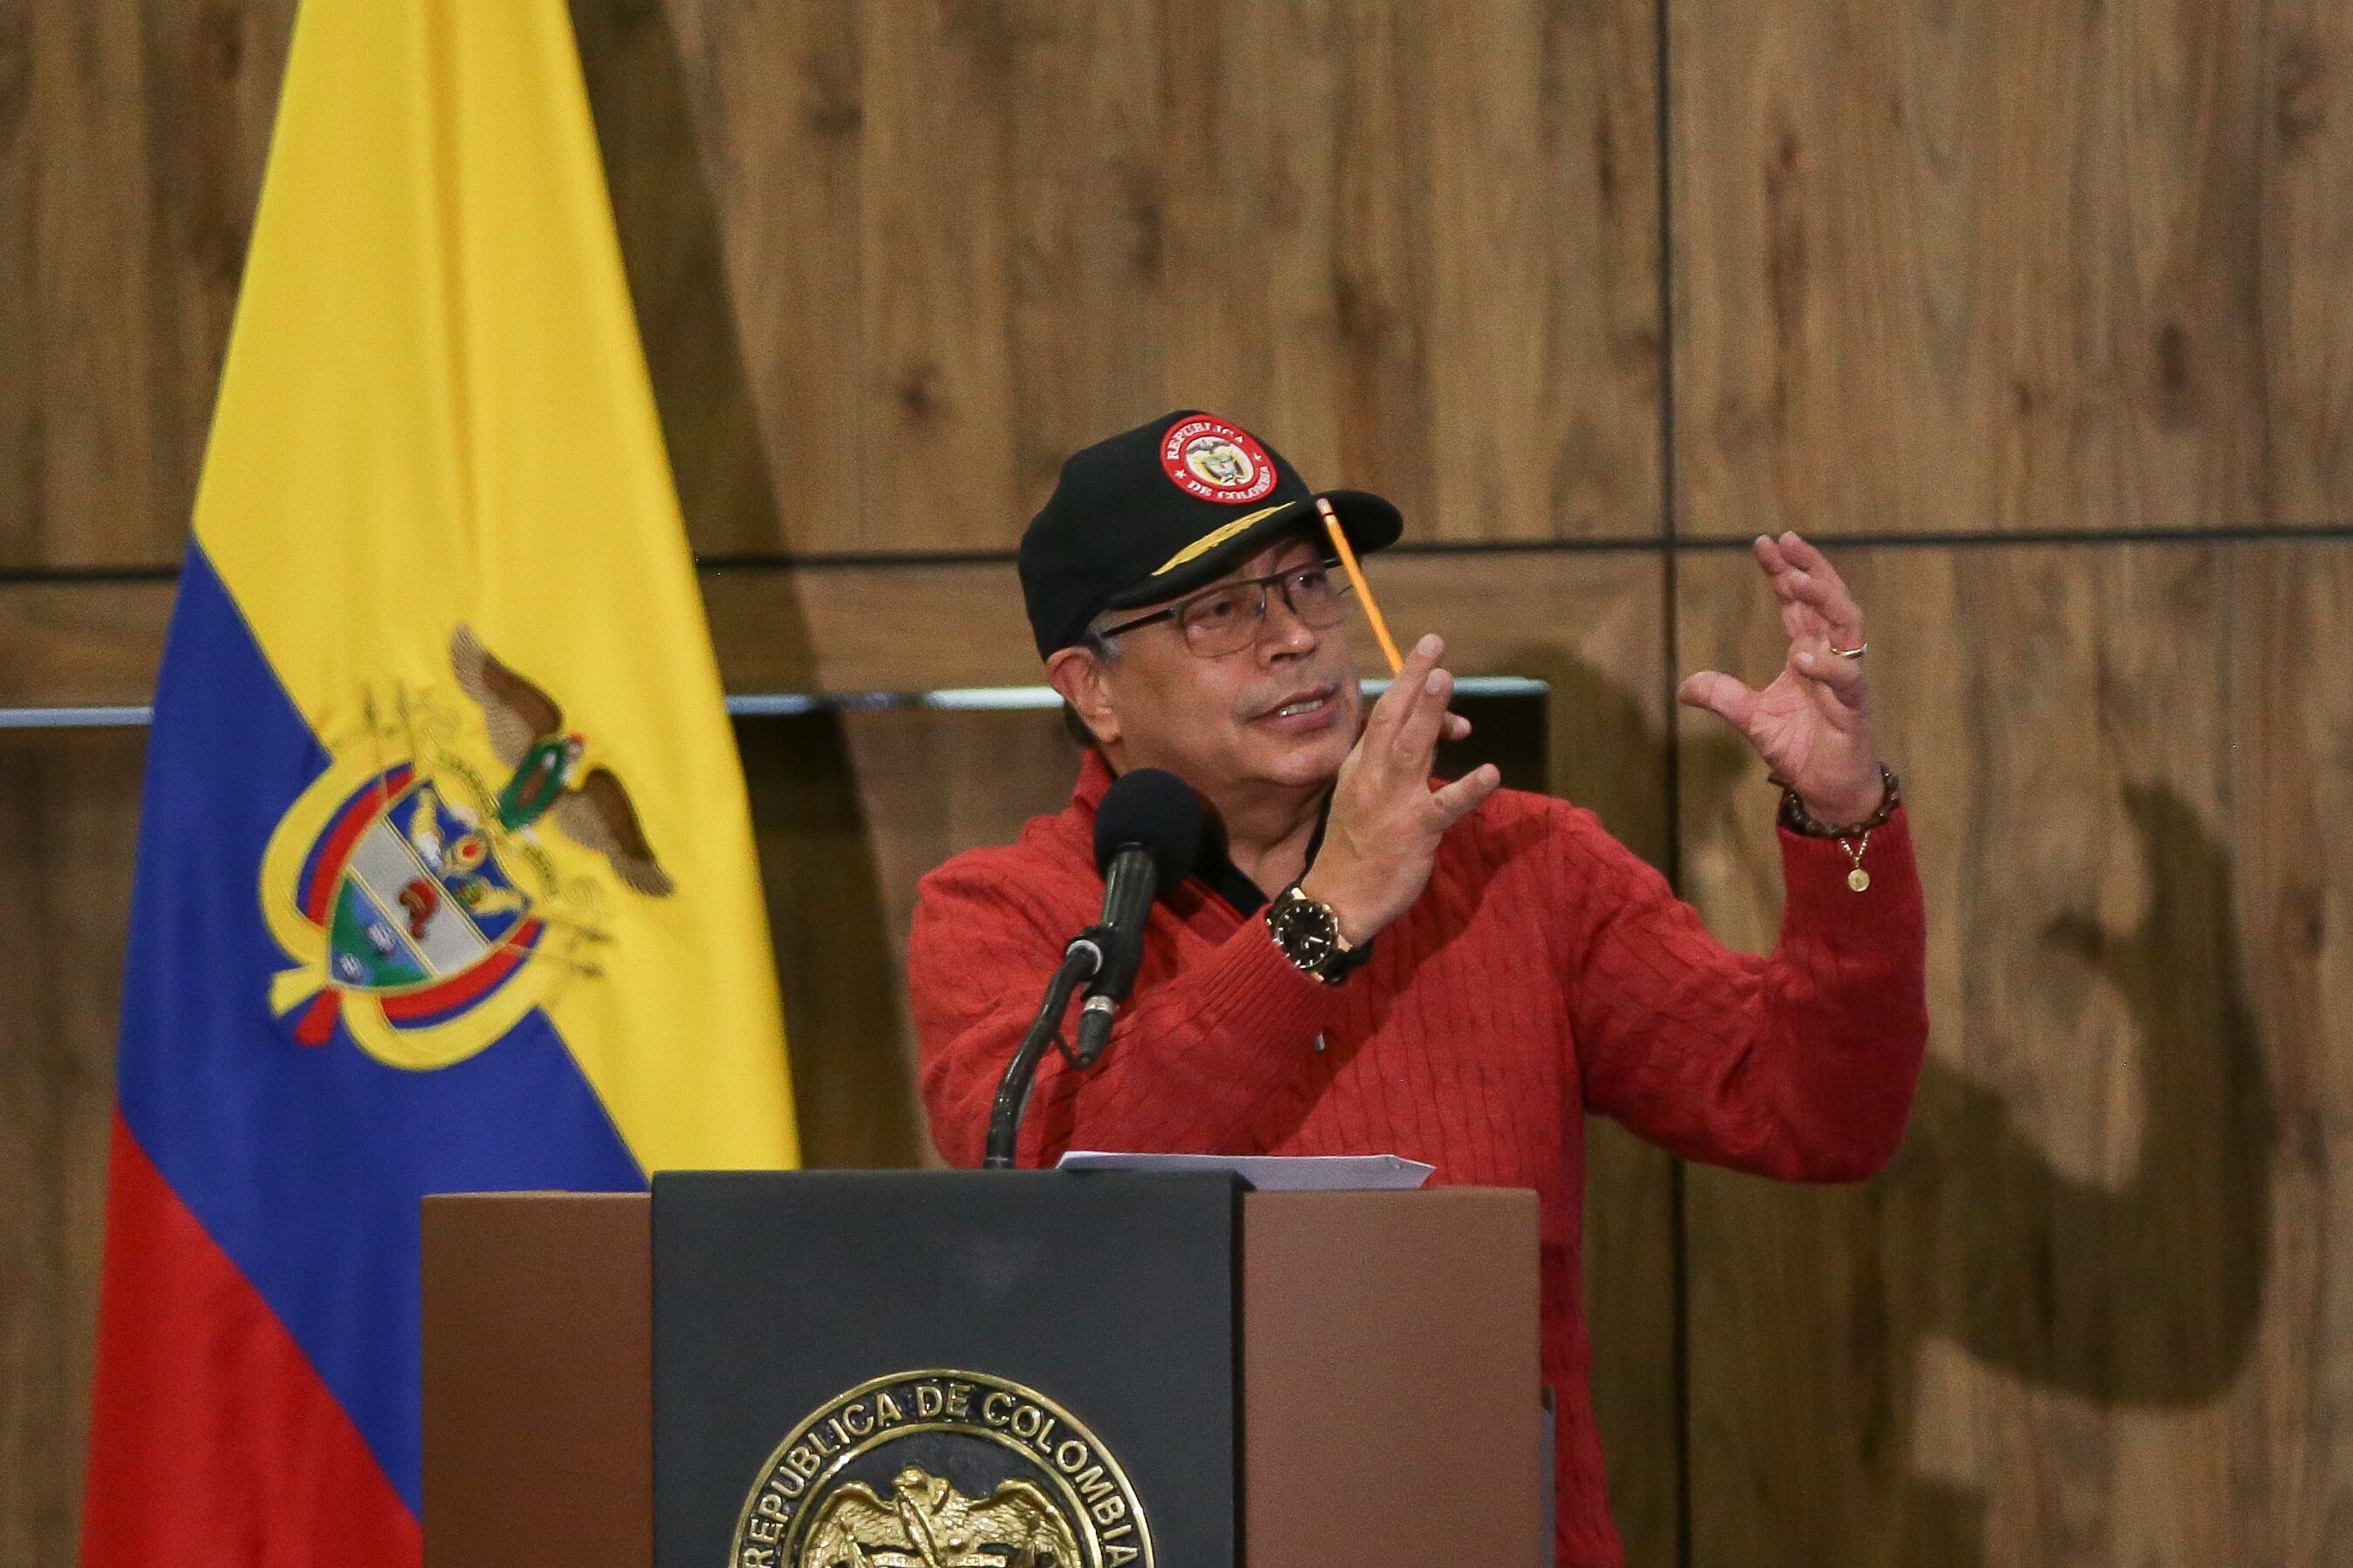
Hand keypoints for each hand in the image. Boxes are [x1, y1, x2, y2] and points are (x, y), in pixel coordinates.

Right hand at [1300, 634, 1501, 941]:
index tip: (1429, 656)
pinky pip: (1445, 807)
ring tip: (1443, 680)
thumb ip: (1395, 765)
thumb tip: (1433, 737)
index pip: (1385, 716)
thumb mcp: (1363, 797)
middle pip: (1393, 719)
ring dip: (1428, 713)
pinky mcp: (1415, 831)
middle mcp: (1373, 776)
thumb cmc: (1354, 848)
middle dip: (1413, 679)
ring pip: (1411, 749)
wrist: (1337, 899)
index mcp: (1360, 766)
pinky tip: (1491, 773)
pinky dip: (1468, 789)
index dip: (1407, 683)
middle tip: (1433, 643)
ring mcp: (1393, 801)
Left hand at [1676, 532, 1884, 823]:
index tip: (1764, 542)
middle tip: (1787, 541)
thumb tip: (1683, 687)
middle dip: (1808, 567)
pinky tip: (1802, 655)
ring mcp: (1845, 678)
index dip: (1782, 571)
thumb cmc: (1800, 748)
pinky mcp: (1853, 706)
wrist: (1827, 789)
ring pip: (1847, 625)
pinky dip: (1826, 665)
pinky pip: (1847, 677)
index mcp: (1807, 652)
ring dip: (1824, 599)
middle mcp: (1830, 657)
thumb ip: (1724, 697)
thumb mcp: (1751, 718)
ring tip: (1796, 580)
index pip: (1796, 602)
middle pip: (1826, 599)